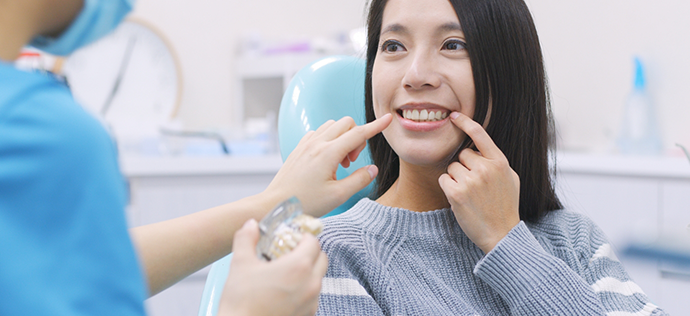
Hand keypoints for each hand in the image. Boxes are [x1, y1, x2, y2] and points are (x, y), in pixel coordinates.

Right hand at [218, 219, 327, 315]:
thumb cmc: (241, 302)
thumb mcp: (240, 264)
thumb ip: (247, 239)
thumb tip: (251, 225)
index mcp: (299, 267)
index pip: (313, 242)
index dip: (302, 237)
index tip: (291, 238)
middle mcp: (311, 284)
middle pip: (321, 259)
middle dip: (309, 252)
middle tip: (289, 253)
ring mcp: (311, 303)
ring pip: (318, 279)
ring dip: (307, 272)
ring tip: (285, 274)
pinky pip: (312, 297)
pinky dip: (304, 291)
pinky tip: (285, 293)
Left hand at [265, 114, 391, 216]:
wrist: (275, 205)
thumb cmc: (305, 203)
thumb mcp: (338, 196)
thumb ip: (359, 180)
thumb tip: (372, 169)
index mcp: (328, 153)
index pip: (359, 133)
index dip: (376, 127)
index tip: (388, 119)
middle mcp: (316, 144)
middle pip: (346, 124)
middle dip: (356, 138)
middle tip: (352, 162)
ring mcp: (306, 144)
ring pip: (332, 126)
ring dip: (342, 138)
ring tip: (339, 162)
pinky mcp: (299, 148)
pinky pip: (319, 133)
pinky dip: (329, 140)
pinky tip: (327, 160)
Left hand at [438, 112, 519, 252]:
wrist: (501, 234)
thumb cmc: (505, 207)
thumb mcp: (510, 179)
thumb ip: (497, 162)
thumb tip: (482, 149)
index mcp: (500, 162)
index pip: (480, 135)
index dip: (465, 123)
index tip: (454, 116)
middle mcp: (486, 168)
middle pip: (462, 155)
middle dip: (464, 167)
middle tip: (475, 186)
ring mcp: (471, 181)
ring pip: (451, 168)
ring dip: (456, 179)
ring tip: (470, 195)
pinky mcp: (456, 193)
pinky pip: (444, 180)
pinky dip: (448, 188)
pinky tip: (460, 199)